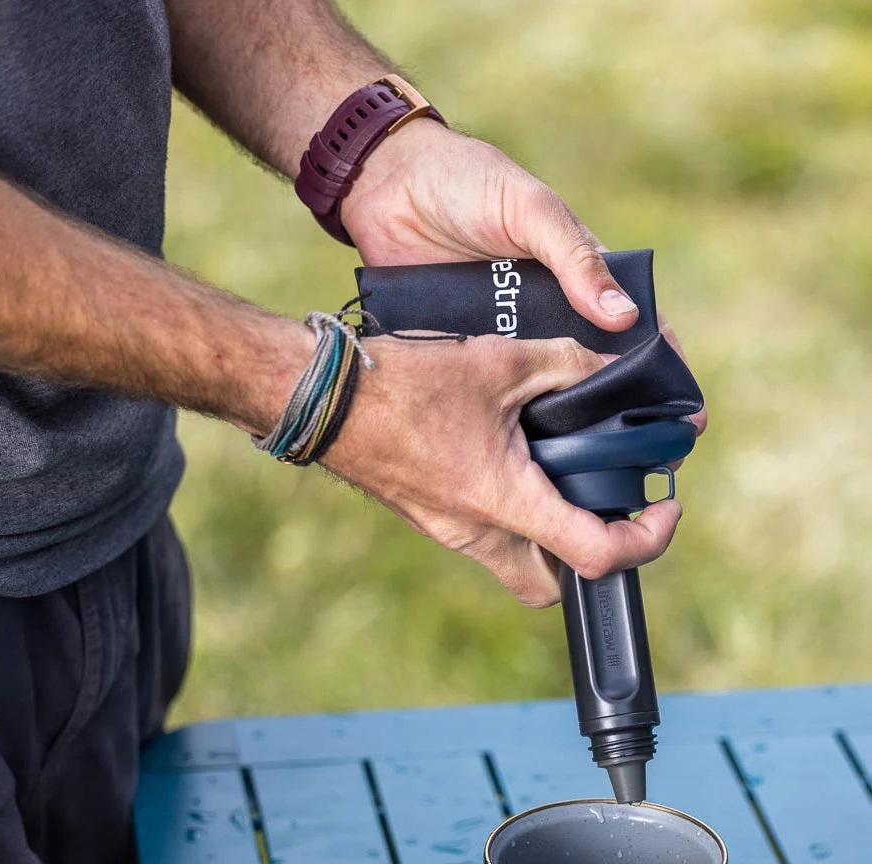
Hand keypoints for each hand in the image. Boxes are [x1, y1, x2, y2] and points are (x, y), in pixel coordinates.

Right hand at [321, 332, 681, 607]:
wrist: (319, 397)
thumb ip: (569, 364)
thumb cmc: (402, 380)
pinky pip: (482, 535)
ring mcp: (446, 532)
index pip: (596, 556)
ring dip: (546, 533)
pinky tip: (509, 456)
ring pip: (514, 562)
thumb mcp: (499, 361)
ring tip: (560, 472)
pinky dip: (509, 512)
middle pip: (549, 585)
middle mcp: (475, 533)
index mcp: (503, 501)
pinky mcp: (427, 518)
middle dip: (585, 558)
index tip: (663, 508)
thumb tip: (617, 367)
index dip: (647, 542)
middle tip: (605, 505)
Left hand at [343, 120, 706, 438]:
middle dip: (615, 411)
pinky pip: (488, 389)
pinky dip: (501, 417)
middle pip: (588, 368)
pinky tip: (517, 455)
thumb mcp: (529, 211)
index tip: (686, 412)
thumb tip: (624, 316)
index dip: (662, 366)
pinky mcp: (463, 349)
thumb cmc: (467, 181)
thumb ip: (573, 259)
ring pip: (539, 387)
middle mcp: (545, 311)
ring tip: (583, 472)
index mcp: (575, 274)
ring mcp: (504, 334)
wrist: (385, 185)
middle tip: (638, 460)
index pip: (632, 325)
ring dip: (559, 424)